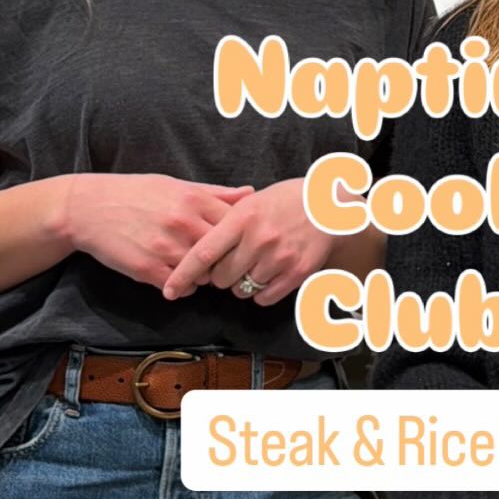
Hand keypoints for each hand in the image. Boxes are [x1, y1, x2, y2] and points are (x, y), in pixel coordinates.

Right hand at [63, 174, 252, 289]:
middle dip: (225, 260)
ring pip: (205, 275)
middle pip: (225, 254)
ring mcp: (166, 248)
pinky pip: (182, 288)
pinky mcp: (148, 269)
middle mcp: (183, 223)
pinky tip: (175, 273)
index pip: (236, 226)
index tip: (235, 242)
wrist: (89, 208)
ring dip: (204, 275)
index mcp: (193, 200)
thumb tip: (251, 194)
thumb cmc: (135, 193)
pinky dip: (184, 285)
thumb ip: (216, 193)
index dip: (239, 238)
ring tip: (193, 266)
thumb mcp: (176, 185)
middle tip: (218, 260)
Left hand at [161, 176, 331, 305]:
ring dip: (241, 284)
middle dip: (219, 277)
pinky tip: (266, 275)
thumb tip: (199, 252)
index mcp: (242, 218)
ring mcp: (279, 258)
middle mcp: (259, 239)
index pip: (203, 253)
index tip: (169, 290)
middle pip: (221, 277)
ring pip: (242, 290)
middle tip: (229, 265)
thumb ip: (225, 223)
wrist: (329, 205)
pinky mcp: (297, 272)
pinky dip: (260, 293)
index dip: (183, 275)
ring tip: (253, 265)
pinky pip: (264, 297)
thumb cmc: (285, 201)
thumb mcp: (252, 201)